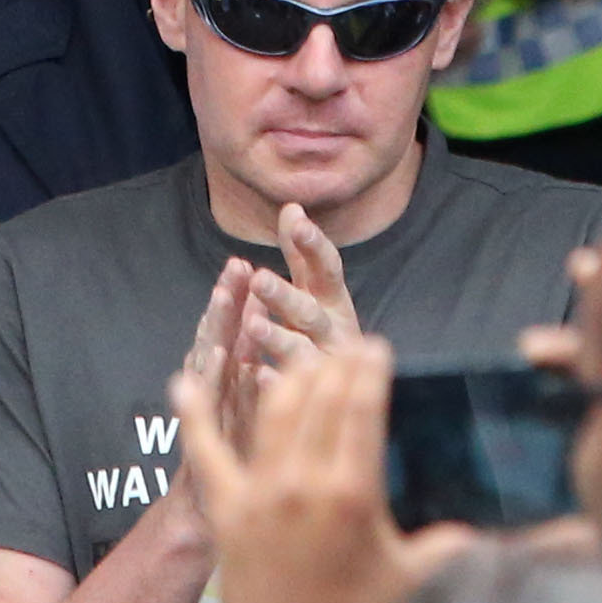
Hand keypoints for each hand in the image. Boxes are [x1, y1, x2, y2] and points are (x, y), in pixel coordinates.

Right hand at [168, 258, 259, 542]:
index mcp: (230, 385)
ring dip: (219, 328)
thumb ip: (262, 381)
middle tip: (237, 264)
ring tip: (225, 291)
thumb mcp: (256, 419)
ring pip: (213, 367)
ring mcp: (212, 420)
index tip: (246, 264)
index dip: (237, 301)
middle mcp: (217, 398)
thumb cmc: (243, 473)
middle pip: (220, 340)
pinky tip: (221, 354)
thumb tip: (277, 342)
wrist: (209, 524)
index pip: (232, 333)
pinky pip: (214, 408)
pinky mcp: (206, 443)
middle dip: (230, 303)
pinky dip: (214, 379)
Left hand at [172, 333, 475, 602]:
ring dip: (287, 372)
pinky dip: (193, 413)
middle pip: (321, 397)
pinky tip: (185, 381)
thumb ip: (442, 545)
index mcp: (353, 493)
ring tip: (300, 355)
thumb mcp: (403, 577)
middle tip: (343, 342)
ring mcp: (261, 489)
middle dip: (335, 360)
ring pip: (274, 408)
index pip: (363, 408)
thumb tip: (477, 529)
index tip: (375, 346)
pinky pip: (205, 449)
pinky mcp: (226, 504)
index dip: (369, 368)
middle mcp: (305, 482)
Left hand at [241, 202, 362, 374]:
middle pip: (310, 311)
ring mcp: (323, 365)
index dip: (315, 245)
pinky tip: (256, 372)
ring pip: (301, 351)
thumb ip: (301, 252)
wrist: (348, 390)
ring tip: (253, 325)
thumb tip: (291, 206)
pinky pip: (289, 389)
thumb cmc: (323, 327)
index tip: (297, 222)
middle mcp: (333, 331)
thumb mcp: (316, 288)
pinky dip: (274, 381)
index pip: (328, 268)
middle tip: (260, 279)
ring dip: (278, 337)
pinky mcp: (310, 397)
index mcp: (333, 300)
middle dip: (285, 296)